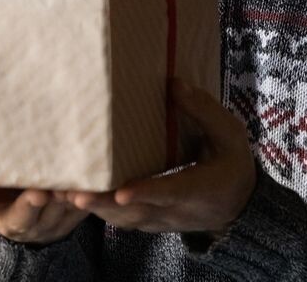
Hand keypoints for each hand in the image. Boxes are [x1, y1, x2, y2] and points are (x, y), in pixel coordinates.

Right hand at [0, 185, 88, 244]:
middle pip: (20, 218)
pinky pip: (77, 214)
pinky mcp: (67, 222)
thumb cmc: (1, 178)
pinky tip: (89, 189)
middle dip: (30, 204)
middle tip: (38, 192)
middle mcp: (13, 222)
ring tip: (67, 187)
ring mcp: (42, 226)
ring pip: (52, 217)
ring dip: (60, 203)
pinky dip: (83, 202)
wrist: (26, 201)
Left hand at [68, 80, 256, 236]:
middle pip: (137, 213)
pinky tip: (75, 199)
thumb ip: (203, 110)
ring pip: (126, 222)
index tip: (121, 194)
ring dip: (96, 210)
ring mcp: (163, 220)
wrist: (241, 206)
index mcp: (202, 188)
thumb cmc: (233, 163)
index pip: (171, 192)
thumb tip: (172, 84)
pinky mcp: (152, 222)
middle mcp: (179, 211)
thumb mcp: (230, 134)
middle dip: (105, 205)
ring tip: (65, 196)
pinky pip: (123, 222)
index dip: (146, 193)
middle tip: (74, 195)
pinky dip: (100, 213)